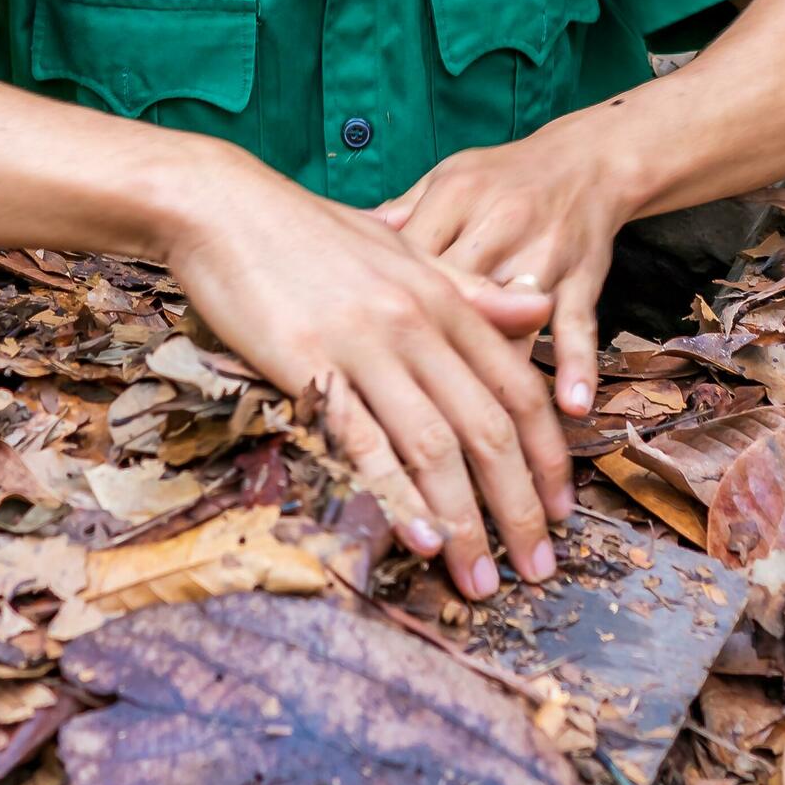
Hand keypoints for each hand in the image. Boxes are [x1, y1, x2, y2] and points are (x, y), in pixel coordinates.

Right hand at [160, 159, 573, 598]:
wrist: (224, 205)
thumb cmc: (308, 232)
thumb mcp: (402, 252)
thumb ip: (470, 289)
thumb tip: (540, 305)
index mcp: (444, 298)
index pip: (517, 390)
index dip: (547, 458)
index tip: (560, 514)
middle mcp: (415, 323)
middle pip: (488, 430)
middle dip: (517, 510)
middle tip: (535, 570)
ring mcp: (363, 343)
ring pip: (434, 444)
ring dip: (462, 521)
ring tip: (477, 578)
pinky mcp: (307, 362)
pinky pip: (363, 437)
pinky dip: (396, 491)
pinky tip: (416, 537)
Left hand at [375, 111, 638, 420]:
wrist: (585, 160)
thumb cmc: (501, 177)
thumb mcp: (445, 179)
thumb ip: (399, 216)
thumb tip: (340, 242)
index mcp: (452, 200)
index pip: (407, 261)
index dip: (380, 309)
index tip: (356, 358)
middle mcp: (496, 227)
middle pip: (455, 300)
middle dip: (429, 358)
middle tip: (406, 420)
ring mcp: (542, 255)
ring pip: (512, 322)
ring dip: (495, 379)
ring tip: (481, 438)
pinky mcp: (582, 276)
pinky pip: (578, 325)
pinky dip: (576, 364)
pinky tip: (571, 405)